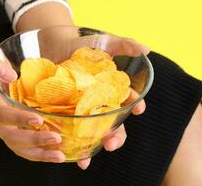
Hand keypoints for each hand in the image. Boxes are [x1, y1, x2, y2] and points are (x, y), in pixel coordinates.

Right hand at [0, 39, 64, 162]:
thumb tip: (11, 75)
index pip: (1, 114)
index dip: (18, 120)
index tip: (38, 120)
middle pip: (11, 136)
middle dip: (34, 141)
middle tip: (57, 139)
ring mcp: (1, 122)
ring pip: (17, 145)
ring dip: (38, 153)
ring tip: (59, 156)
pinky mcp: (11, 123)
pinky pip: (23, 142)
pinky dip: (38, 149)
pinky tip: (54, 150)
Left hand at [37, 29, 148, 169]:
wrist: (54, 45)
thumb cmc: (82, 44)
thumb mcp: (105, 42)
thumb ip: (125, 44)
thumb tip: (146, 50)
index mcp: (112, 89)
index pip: (127, 100)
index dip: (135, 105)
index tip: (138, 108)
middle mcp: (100, 102)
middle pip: (112, 123)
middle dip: (115, 135)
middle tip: (111, 144)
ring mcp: (83, 108)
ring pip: (92, 132)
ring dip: (92, 147)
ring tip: (88, 159)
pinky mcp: (66, 111)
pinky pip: (71, 129)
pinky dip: (72, 144)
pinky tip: (73, 156)